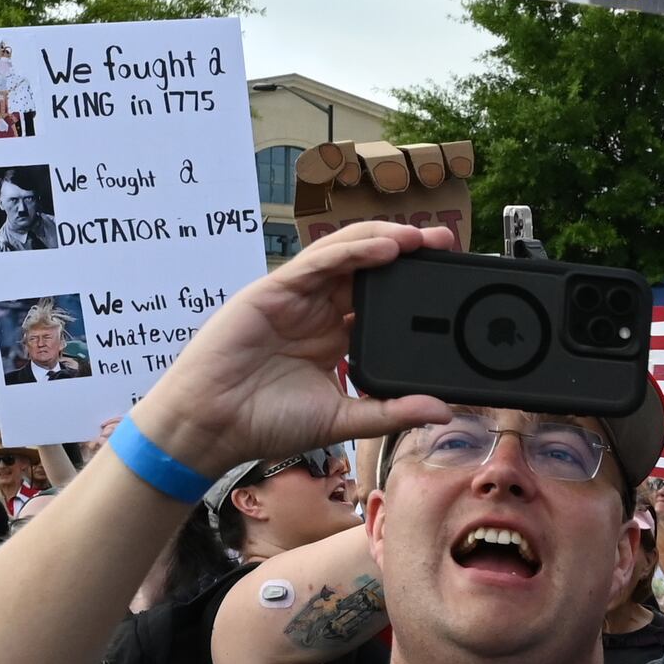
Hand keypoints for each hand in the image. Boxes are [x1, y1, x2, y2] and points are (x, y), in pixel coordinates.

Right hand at [126, 221, 464, 476]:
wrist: (212, 426)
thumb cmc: (266, 423)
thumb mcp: (342, 418)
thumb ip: (390, 411)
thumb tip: (442, 410)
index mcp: (335, 336)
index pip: (381, 300)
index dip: (413, 285)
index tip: (451, 280)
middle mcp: (318, 310)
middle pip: (368, 268)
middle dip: (408, 252)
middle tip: (446, 244)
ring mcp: (297, 297)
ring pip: (346, 254)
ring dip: (385, 241)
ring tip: (422, 237)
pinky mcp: (274, 290)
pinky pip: (318, 262)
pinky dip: (352, 252)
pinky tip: (385, 248)